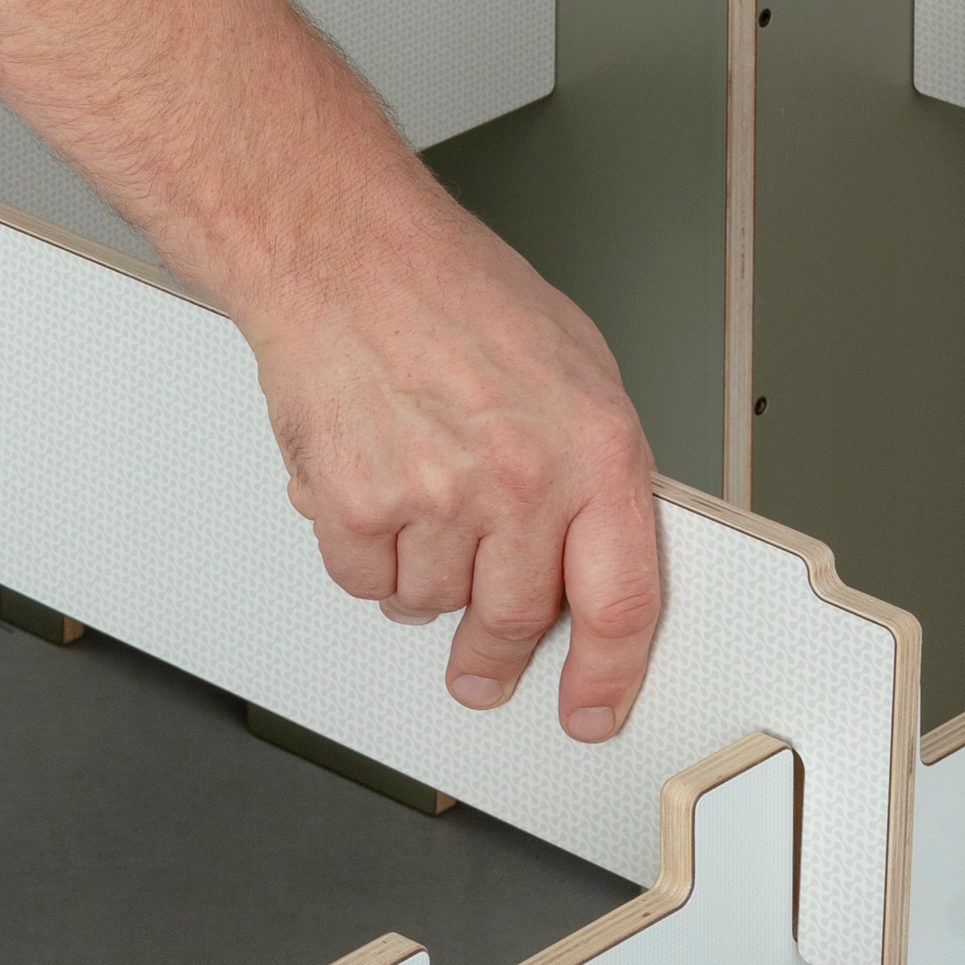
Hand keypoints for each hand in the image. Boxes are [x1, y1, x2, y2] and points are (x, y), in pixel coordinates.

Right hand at [248, 197, 661, 743]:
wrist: (343, 255)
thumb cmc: (452, 293)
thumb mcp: (572, 369)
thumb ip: (588, 471)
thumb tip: (590, 553)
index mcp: (594, 449)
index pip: (621, 601)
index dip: (609, 674)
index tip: (590, 709)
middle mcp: (520, 481)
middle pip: (514, 619)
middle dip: (494, 653)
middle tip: (481, 665)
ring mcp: (436, 499)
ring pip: (431, 605)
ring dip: (422, 578)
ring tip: (416, 501)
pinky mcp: (356, 508)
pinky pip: (365, 583)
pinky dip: (364, 555)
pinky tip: (372, 492)